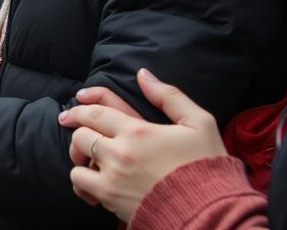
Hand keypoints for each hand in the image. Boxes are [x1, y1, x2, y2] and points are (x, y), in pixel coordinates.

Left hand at [57, 69, 227, 222]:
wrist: (211, 212)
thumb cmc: (207, 167)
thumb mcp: (199, 123)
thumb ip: (169, 96)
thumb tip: (143, 75)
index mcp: (138, 131)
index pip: (96, 112)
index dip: (81, 106)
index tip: (75, 103)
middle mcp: (120, 153)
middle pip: (81, 135)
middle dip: (78, 130)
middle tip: (76, 129)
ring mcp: (113, 178)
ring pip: (76, 162)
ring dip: (79, 157)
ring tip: (87, 157)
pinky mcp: (111, 200)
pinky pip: (81, 187)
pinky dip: (82, 183)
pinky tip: (93, 181)